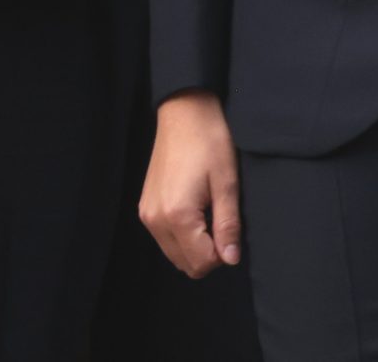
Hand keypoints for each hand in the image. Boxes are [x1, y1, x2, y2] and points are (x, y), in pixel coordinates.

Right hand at [139, 89, 242, 278]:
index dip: (222, 254)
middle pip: (185, 264)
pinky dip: (183, 235)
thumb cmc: (209, 142)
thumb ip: (228, 224)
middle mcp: (155, 221)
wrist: (184, 114)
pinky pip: (165, 238)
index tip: (231, 230)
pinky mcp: (145, 208)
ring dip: (195, 245)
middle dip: (208, 253)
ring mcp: (147, 215)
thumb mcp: (227, 183)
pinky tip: (197, 209)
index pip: (200, 263)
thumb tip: (231, 259)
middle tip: (223, 221)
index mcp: (177, 216)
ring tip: (210, 212)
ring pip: (174, 253)